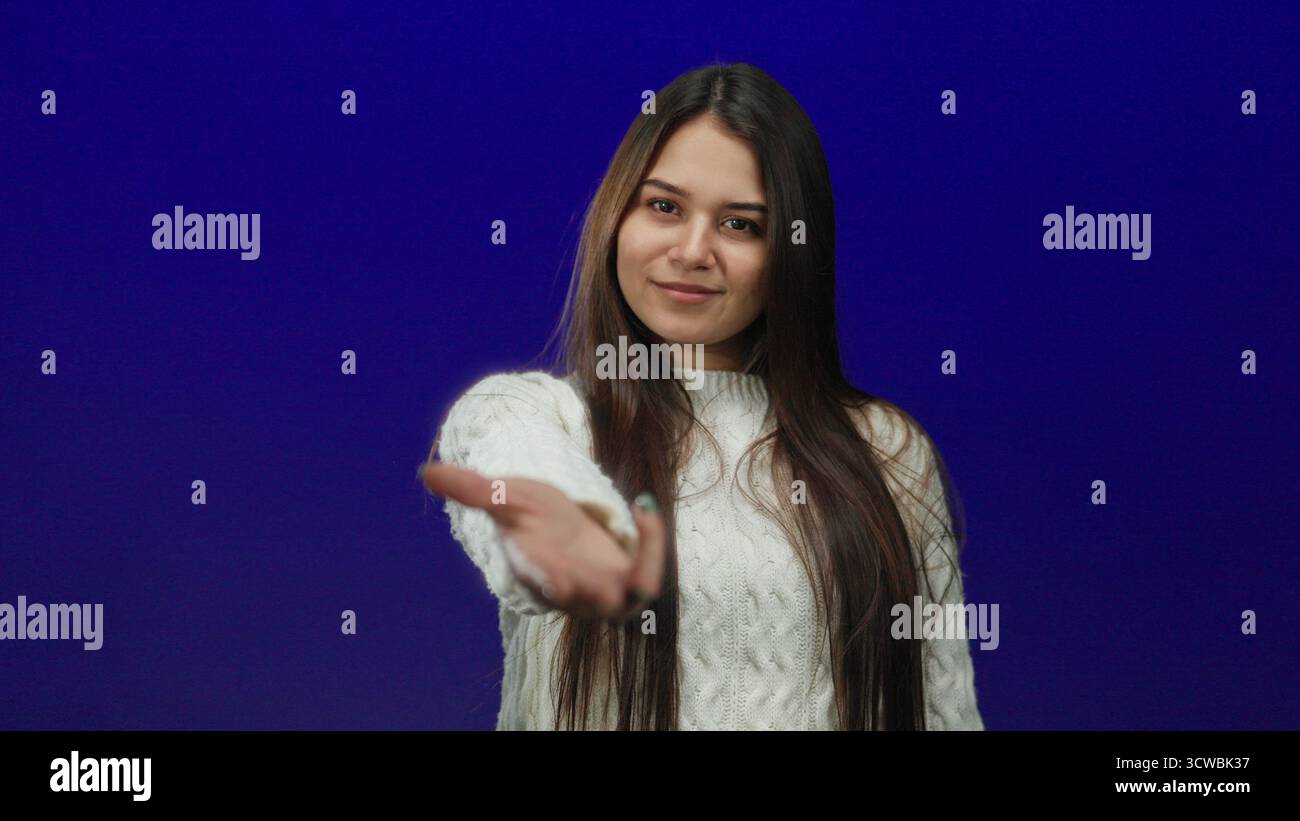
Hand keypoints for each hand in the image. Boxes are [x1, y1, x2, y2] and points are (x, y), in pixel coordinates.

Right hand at [420, 461, 666, 620]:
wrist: (567, 523)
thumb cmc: (534, 516)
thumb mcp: (508, 496)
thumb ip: (472, 489)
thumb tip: (426, 471)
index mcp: (538, 573)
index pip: (543, 586)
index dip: (548, 581)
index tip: (555, 575)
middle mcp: (573, 591)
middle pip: (587, 602)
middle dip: (595, 591)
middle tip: (605, 572)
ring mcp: (605, 591)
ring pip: (629, 598)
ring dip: (642, 565)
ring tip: (643, 515)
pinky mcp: (632, 581)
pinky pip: (649, 577)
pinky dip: (653, 543)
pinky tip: (644, 504)